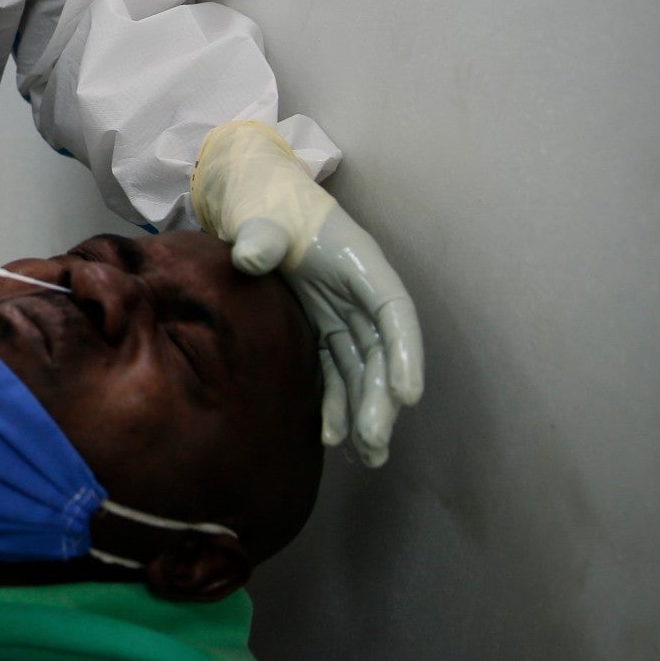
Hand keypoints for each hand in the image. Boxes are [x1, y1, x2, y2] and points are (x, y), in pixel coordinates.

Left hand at [191, 121, 424, 465]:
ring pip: (363, 369)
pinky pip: (335, 370)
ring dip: (366, 411)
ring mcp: (343, 313)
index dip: (406, 353)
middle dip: (381, 399)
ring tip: (366, 456)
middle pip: (381, 352)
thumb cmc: (265, 205)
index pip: (394, 311)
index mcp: (359, 263)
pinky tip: (334, 437)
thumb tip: (251, 258)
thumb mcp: (262, 217)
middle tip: (373, 443)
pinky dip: (337, 402)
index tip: (408, 395)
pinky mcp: (322, 328)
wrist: (254, 204)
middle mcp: (359, 294)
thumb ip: (260, 238)